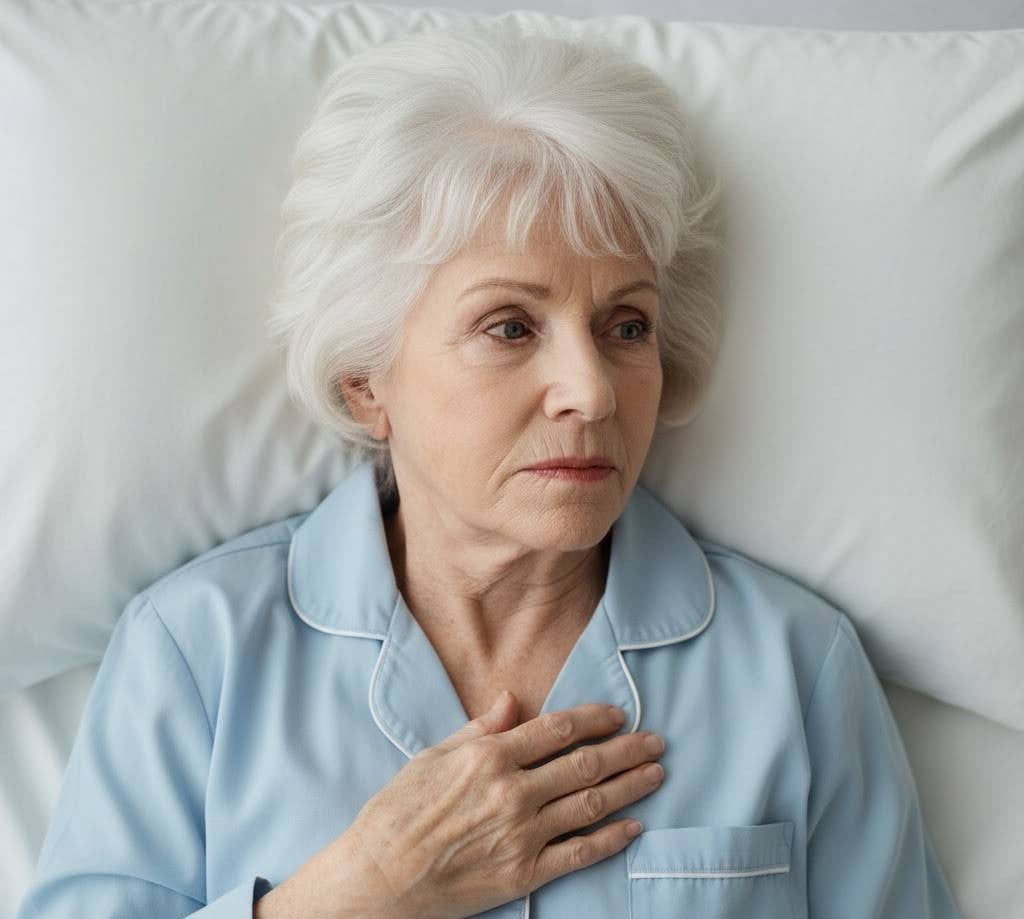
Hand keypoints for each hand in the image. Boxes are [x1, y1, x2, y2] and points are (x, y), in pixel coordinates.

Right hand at [340, 690, 665, 918]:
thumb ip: (480, 729)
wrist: (379, 878)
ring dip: (629, 787)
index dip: (594, 719)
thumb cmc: (398, 813)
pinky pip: (580, 853)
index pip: (556, 730)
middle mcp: (512, 792)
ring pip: (590, 805)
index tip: (618, 714)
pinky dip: (611, 839)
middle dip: (626, 750)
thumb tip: (512, 699)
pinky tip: (634, 826)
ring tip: (655, 773)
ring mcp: (521, 835)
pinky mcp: (524, 873)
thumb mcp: (432, 757)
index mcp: (488, 757)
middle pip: (584, 764)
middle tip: (656, 741)